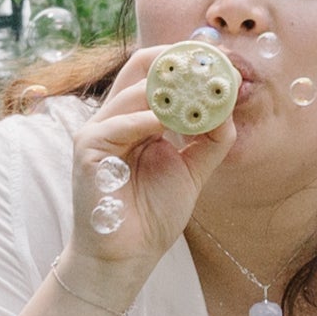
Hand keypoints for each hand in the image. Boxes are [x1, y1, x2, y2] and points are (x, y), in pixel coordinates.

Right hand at [59, 66, 228, 307]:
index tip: (219, 60)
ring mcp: (99, 131)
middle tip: (211, 65)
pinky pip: (117, 124)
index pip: (157, 73)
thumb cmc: (153, 214)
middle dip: (177, 62)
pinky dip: (146, 120)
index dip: (185, 61)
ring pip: (133, 91)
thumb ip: (211, 138)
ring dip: (171, 92)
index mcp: (138, 118)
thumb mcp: (193, 169)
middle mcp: (117, 117)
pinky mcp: (87, 150)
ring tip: (201, 96)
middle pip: (141, 67)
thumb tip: (229, 104)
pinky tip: (168, 123)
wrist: (126, 255)